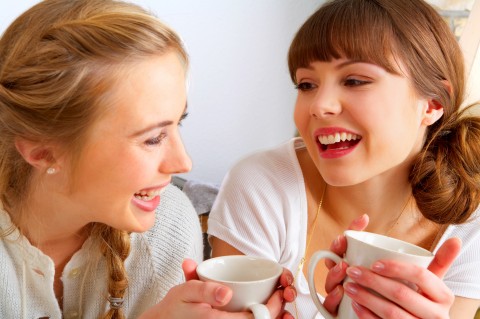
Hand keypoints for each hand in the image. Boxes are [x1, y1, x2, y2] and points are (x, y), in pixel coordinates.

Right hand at [141, 259, 294, 318]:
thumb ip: (205, 290)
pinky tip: (269, 315)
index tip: (279, 292)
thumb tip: (226, 293)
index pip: (256, 318)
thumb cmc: (175, 307)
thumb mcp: (186, 291)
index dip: (273, 307)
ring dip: (273, 318)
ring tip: (283, 309)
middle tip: (283, 297)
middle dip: (278, 313)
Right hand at [323, 214, 368, 314]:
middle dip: (334, 257)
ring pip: (328, 284)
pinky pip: (329, 304)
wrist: (371, 313)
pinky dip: (332, 298)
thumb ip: (364, 240)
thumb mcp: (370, 261)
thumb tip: (364, 216)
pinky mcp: (335, 309)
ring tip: (343, 271)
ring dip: (333, 276)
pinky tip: (340, 292)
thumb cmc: (369, 287)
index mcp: (343, 264)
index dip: (337, 243)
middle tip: (342, 254)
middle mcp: (337, 278)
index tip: (343, 238)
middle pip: (329, 265)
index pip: (336, 250)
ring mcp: (335, 293)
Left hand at [343, 237, 460, 317]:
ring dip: (366, 298)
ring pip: (391, 313)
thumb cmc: (426, 300)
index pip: (420, 275)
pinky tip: (354, 305)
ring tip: (349, 286)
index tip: (374, 263)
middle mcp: (436, 315)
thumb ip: (440, 261)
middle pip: (401, 294)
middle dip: (372, 281)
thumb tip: (455, 239)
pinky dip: (366, 316)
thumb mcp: (434, 283)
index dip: (396, 268)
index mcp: (443, 296)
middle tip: (352, 271)